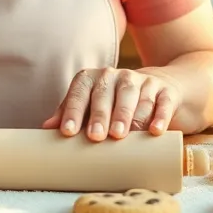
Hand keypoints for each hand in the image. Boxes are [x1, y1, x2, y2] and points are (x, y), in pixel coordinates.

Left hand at [42, 67, 182, 140]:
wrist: (161, 89)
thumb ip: (72, 114)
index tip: (68, 132)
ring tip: (121, 136)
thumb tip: (46, 129)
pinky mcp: (166, 92)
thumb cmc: (116, 102)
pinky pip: (163, 103)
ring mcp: (144, 82)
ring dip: (128, 117)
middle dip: (101, 115)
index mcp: (95, 78)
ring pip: (134, 98)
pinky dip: (159, 116)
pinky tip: (154, 131)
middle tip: (96, 136)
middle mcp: (118, 76)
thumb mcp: (93, 105)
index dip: (73, 111)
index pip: (81, 92)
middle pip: (107, 94)